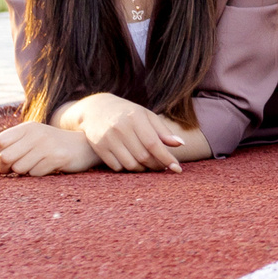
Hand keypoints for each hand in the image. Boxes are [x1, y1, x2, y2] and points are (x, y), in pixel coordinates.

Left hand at [0, 121, 101, 176]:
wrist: (85, 145)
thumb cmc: (52, 146)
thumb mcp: (31, 144)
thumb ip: (11, 154)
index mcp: (28, 127)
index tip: (5, 159)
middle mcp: (36, 134)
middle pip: (5, 157)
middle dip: (5, 168)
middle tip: (13, 169)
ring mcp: (47, 145)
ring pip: (19, 167)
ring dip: (22, 172)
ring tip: (33, 166)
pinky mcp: (57, 157)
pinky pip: (35, 173)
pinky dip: (37, 174)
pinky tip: (46, 167)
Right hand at [67, 92, 188, 171]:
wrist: (96, 109)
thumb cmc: (128, 113)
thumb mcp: (146, 116)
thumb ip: (163, 130)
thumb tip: (180, 144)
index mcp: (135, 118)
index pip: (153, 144)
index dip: (166, 158)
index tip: (178, 169)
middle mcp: (120, 128)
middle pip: (143, 156)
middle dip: (157, 165)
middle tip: (163, 167)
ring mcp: (107, 139)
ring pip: (131, 164)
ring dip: (143, 169)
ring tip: (149, 165)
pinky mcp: (99, 148)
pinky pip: (117, 167)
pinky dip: (128, 169)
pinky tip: (133, 163)